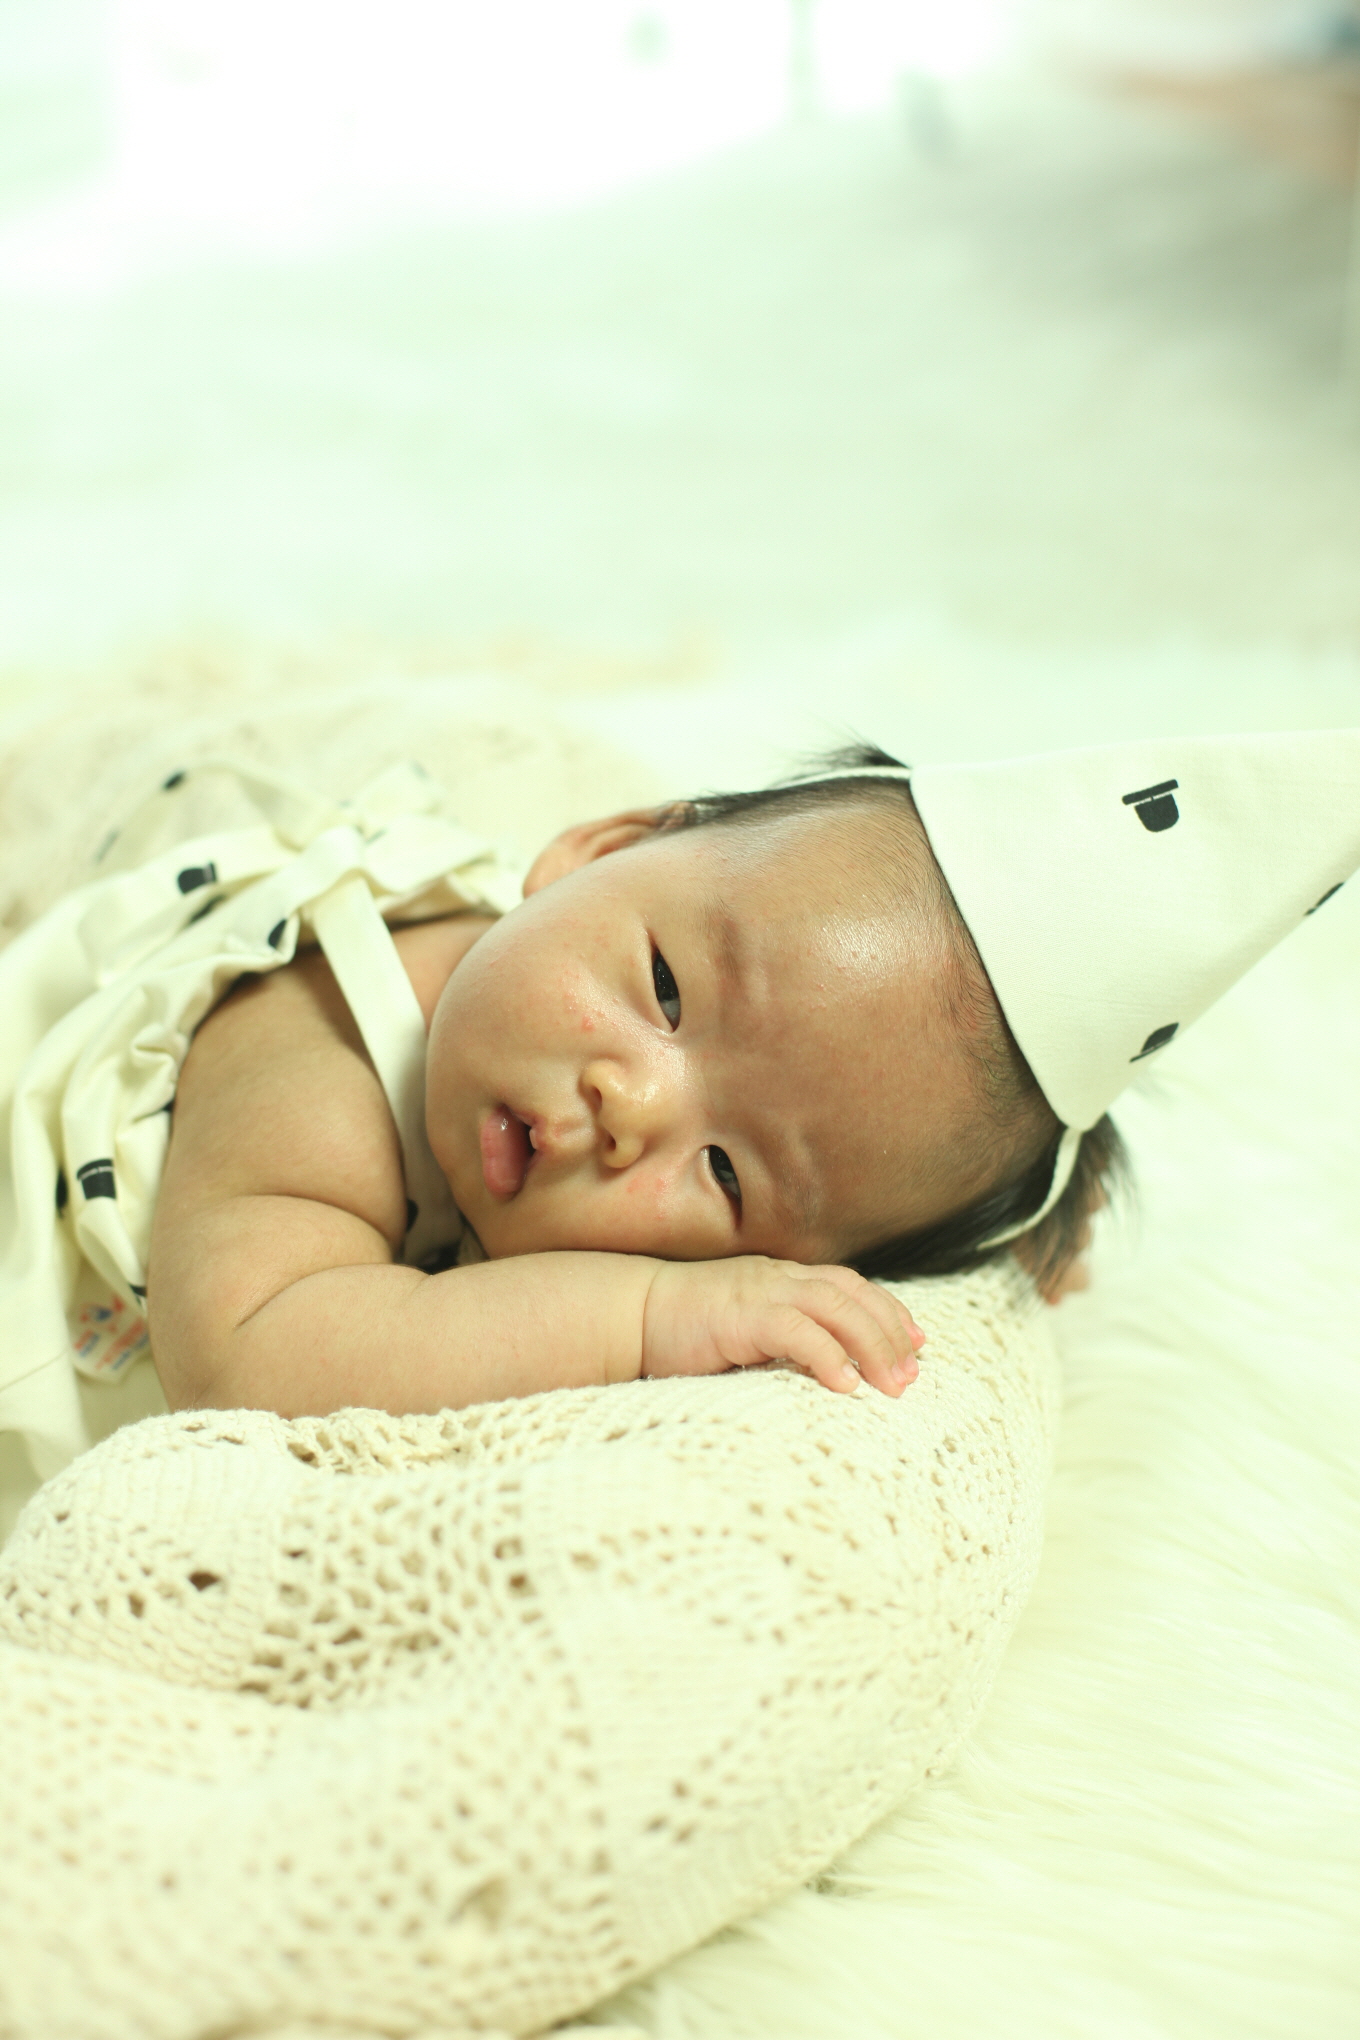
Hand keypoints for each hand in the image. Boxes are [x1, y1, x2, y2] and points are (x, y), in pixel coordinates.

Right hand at [641, 1256, 924, 1397]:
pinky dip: (827, 1355)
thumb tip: (822, 1372)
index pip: (850, 1287)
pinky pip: (796, 1331)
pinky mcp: (741, 1314)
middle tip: (913, 1377)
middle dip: (890, 1334)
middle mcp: (777, 1277)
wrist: (626, 1315)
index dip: (888, 1311)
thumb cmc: (679, 1333)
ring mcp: (760, 1291)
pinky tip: (846, 1386)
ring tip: (894, 1385)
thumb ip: (778, 1342)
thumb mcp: (741, 1334)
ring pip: (837, 1308)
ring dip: (872, 1346)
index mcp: (779, 1279)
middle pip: (853, 1296)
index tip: (919, 1343)